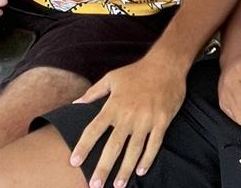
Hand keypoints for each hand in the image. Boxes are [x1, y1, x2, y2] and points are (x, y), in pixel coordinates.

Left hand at [69, 55, 187, 187]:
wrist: (166, 64)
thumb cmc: (137, 71)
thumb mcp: (111, 78)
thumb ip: (93, 93)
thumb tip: (75, 104)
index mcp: (113, 106)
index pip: (94, 130)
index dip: (83, 147)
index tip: (74, 161)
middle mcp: (128, 116)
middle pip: (113, 147)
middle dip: (103, 168)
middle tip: (95, 185)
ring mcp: (146, 120)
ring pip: (134, 150)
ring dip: (125, 169)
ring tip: (118, 185)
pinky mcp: (162, 121)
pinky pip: (154, 144)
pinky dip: (147, 159)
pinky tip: (141, 171)